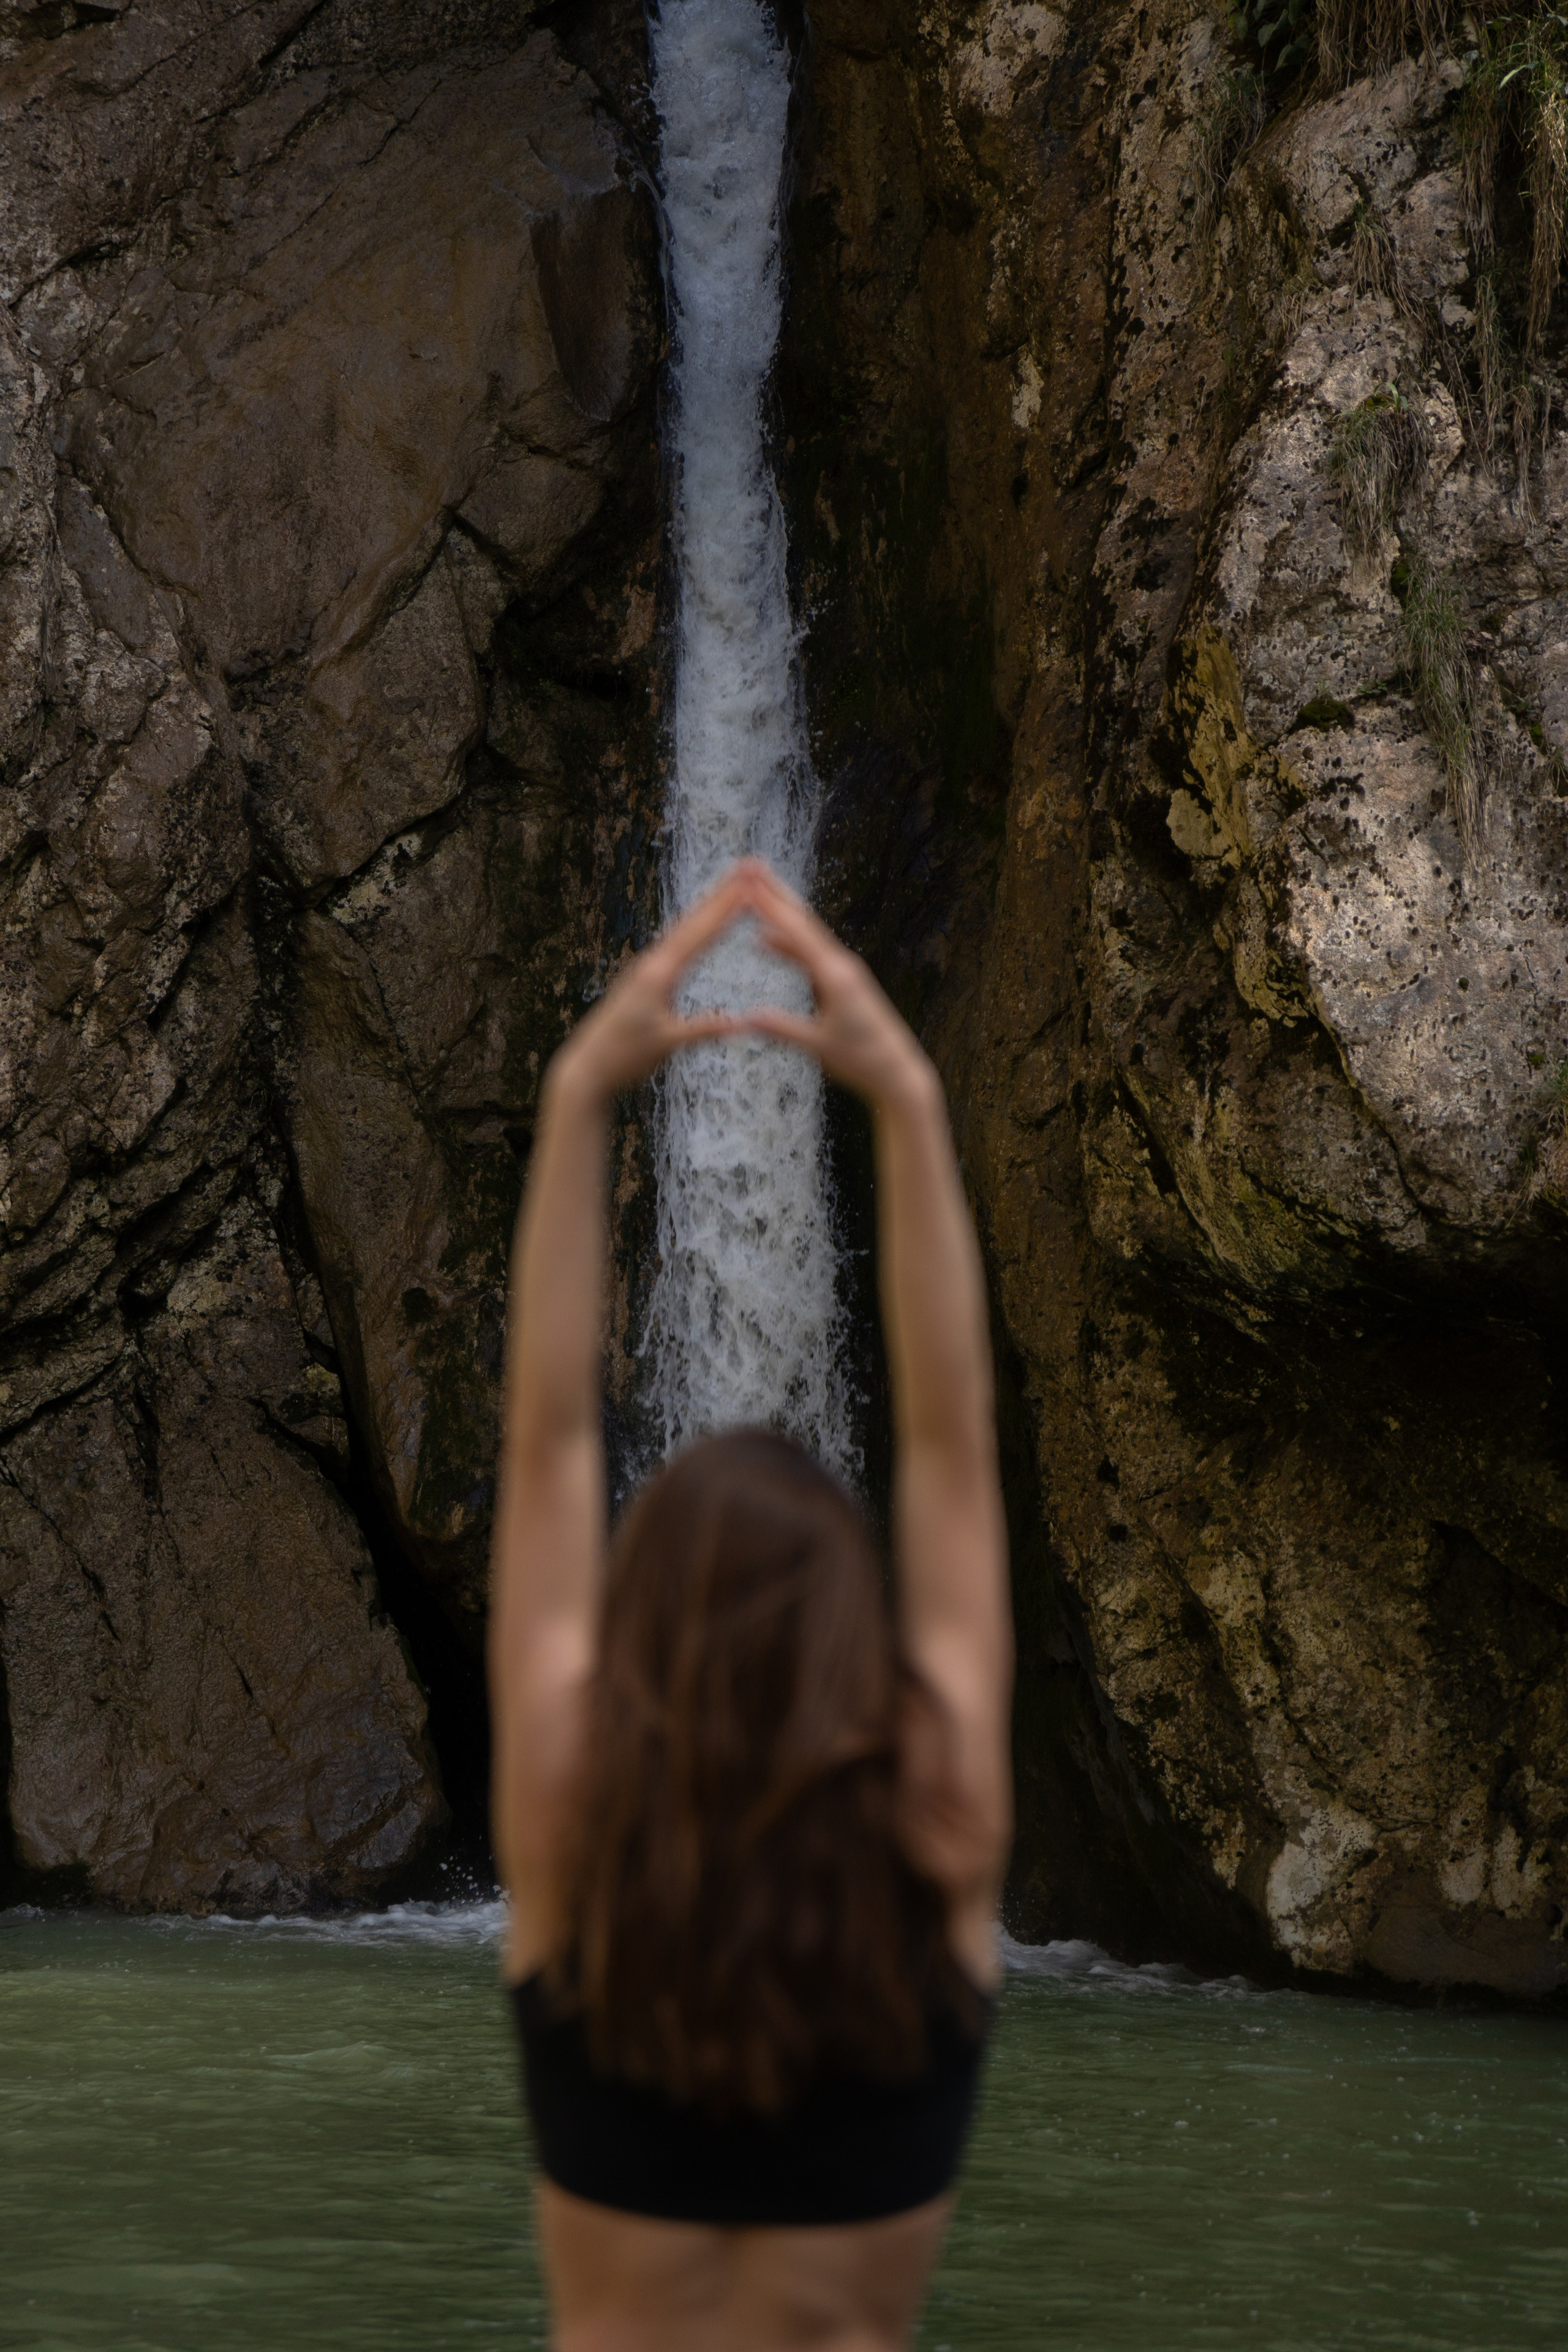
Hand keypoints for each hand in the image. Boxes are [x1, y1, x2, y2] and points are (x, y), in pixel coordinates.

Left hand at [550, 869, 750, 1103]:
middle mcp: (652, 964)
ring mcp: (646, 969)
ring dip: (709, 906)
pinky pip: (676, 945)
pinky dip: (695, 928)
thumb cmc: (622, 1057)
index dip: (727, 907)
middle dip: (723, 893)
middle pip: (693, 921)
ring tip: (732, 885)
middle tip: (748, 866)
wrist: (586, 1069)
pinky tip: (699, 926)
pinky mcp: (644, 980)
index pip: (701, 934)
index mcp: (659, 974)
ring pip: (684, 929)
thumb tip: (742, 1023)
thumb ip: (703, 1030)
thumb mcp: (666, 1044)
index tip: (750, 883)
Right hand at [738, 863, 937, 1111]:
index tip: (749, 883)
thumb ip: (784, 1029)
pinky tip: (767, 940)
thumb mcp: (819, 1045)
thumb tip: (746, 1017)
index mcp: (836, 975)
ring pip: (806, 935)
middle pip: (803, 922)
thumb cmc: (863, 1059)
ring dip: (780, 914)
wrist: (897, 1071)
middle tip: (752, 868)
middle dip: (776, 894)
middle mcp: (841, 965)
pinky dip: (786, 943)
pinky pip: (809, 954)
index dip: (771, 906)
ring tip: (755, 893)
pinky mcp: (841, 982)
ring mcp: (842, 972)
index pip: (798, 932)